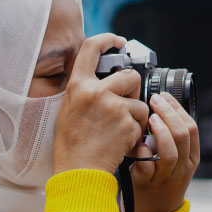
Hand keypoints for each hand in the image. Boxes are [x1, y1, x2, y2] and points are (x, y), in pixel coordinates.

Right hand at [53, 34, 149, 174]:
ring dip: (135, 117)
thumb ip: (86, 91)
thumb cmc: (72, 145)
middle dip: (133, 90)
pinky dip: (136, 133)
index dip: (107, 40)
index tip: (118, 41)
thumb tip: (105, 80)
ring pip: (139, 102)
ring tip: (118, 132)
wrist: (79, 171)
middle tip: (125, 106)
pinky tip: (121, 142)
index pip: (91, 48)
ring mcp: (113, 106)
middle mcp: (95, 92)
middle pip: (129, 76)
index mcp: (77, 86)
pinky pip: (141, 122)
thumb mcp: (70, 110)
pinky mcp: (127, 122)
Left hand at [128, 92, 199, 211]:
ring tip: (150, 118)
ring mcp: (166, 178)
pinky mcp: (148, 185)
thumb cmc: (160, 180)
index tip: (164, 96)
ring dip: (160, 131)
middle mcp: (182, 168)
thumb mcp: (174, 160)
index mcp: (191, 158)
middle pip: (183, 136)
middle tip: (155, 100)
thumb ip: (170, 139)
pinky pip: (147, 167)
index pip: (192, 128)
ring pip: (170, 152)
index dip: (178, 109)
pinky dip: (141, 153)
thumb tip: (158, 107)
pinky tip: (136, 144)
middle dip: (168, 113)